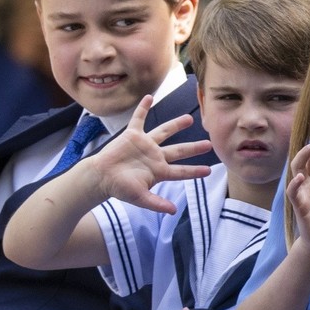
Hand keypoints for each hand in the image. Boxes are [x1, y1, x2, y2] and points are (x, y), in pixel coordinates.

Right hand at [90, 95, 211, 213]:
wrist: (100, 177)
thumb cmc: (119, 188)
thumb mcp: (140, 197)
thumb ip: (156, 203)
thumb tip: (173, 211)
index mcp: (159, 171)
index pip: (181, 171)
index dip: (194, 171)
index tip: (209, 170)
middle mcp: (155, 156)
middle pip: (179, 150)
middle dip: (193, 147)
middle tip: (209, 143)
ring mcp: (144, 144)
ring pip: (164, 131)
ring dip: (176, 125)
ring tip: (189, 119)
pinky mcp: (132, 135)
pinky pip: (139, 118)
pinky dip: (143, 108)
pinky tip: (149, 97)